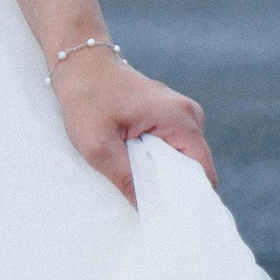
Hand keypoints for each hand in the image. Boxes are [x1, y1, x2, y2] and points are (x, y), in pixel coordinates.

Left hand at [53, 48, 214, 201]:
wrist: (77, 61)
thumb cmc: (86, 99)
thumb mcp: (99, 147)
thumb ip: (127, 181)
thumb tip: (149, 213)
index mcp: (179, 118)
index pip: (202, 173)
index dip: (189, 199)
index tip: (170, 218)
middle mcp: (188, 113)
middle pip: (196, 167)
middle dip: (176, 189)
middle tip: (150, 206)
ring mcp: (180, 111)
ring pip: (185, 159)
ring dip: (166, 175)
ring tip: (141, 186)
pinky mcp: (170, 113)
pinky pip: (175, 147)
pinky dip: (161, 162)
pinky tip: (140, 169)